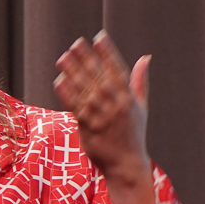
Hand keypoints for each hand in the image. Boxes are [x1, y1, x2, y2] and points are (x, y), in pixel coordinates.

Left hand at [53, 31, 161, 203]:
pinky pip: (76, 107)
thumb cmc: (134, 135)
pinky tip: (59, 80)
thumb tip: (145, 58)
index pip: (118, 70)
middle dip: (87, 59)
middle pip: (99, 78)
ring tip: (63, 57)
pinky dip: (67, 94)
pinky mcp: (88, 128)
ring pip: (85, 90)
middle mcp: (116, 107)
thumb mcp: (141, 107)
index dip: (108, 53)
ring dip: (74, 72)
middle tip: (76, 43)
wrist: (127, 166)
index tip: (99, 37)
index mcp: (129, 99)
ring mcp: (102, 118)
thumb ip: (139, 82)